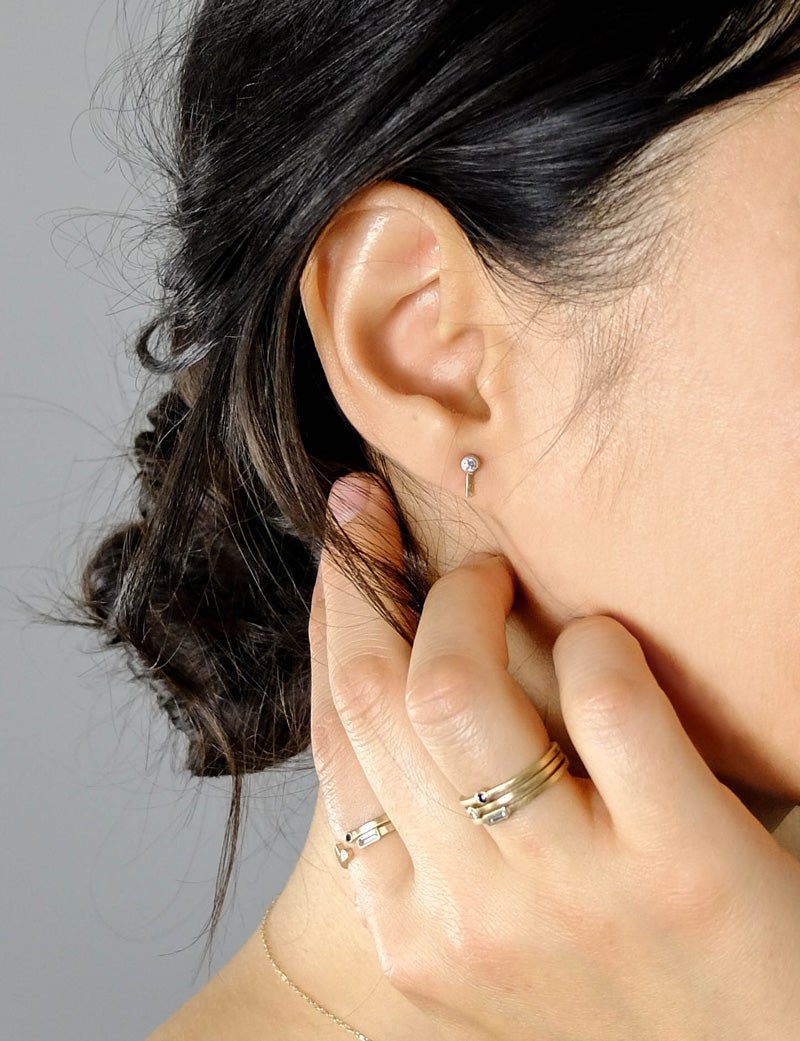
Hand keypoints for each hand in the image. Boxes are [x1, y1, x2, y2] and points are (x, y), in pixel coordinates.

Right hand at [310, 473, 799, 1040]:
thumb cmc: (617, 974)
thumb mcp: (488, 923)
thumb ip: (433, 820)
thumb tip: (392, 658)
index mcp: (410, 930)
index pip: (336, 737)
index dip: (330, 612)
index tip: (344, 534)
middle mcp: (469, 918)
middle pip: (379, 695)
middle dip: (369, 575)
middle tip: (396, 523)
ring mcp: (570, 898)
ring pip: (456, 688)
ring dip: (470, 596)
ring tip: (498, 579)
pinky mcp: (682, 869)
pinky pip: (601, 695)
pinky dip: (597, 640)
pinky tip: (608, 643)